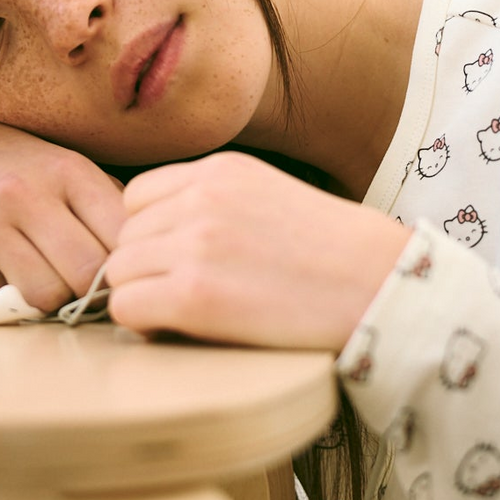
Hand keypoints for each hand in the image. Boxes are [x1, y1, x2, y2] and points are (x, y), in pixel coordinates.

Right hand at [0, 123, 125, 308]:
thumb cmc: (22, 170)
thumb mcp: (70, 170)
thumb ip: (107, 210)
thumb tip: (143, 263)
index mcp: (67, 170)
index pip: (120, 237)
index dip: (126, 265)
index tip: (118, 272)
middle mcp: (25, 193)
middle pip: (85, 275)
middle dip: (90, 291)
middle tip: (82, 287)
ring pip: (44, 297)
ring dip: (50, 299)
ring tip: (44, 278)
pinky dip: (8, 298)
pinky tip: (3, 271)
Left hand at [105, 151, 409, 350]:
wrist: (381, 286)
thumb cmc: (335, 253)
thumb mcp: (269, 195)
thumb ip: (214, 202)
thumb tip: (160, 236)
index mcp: (219, 169)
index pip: (137, 197)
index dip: (150, 234)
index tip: (177, 261)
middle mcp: (200, 197)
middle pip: (124, 237)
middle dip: (146, 269)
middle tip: (183, 295)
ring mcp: (195, 243)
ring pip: (118, 272)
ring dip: (143, 296)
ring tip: (186, 315)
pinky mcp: (195, 294)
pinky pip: (127, 308)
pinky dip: (143, 325)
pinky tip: (181, 329)